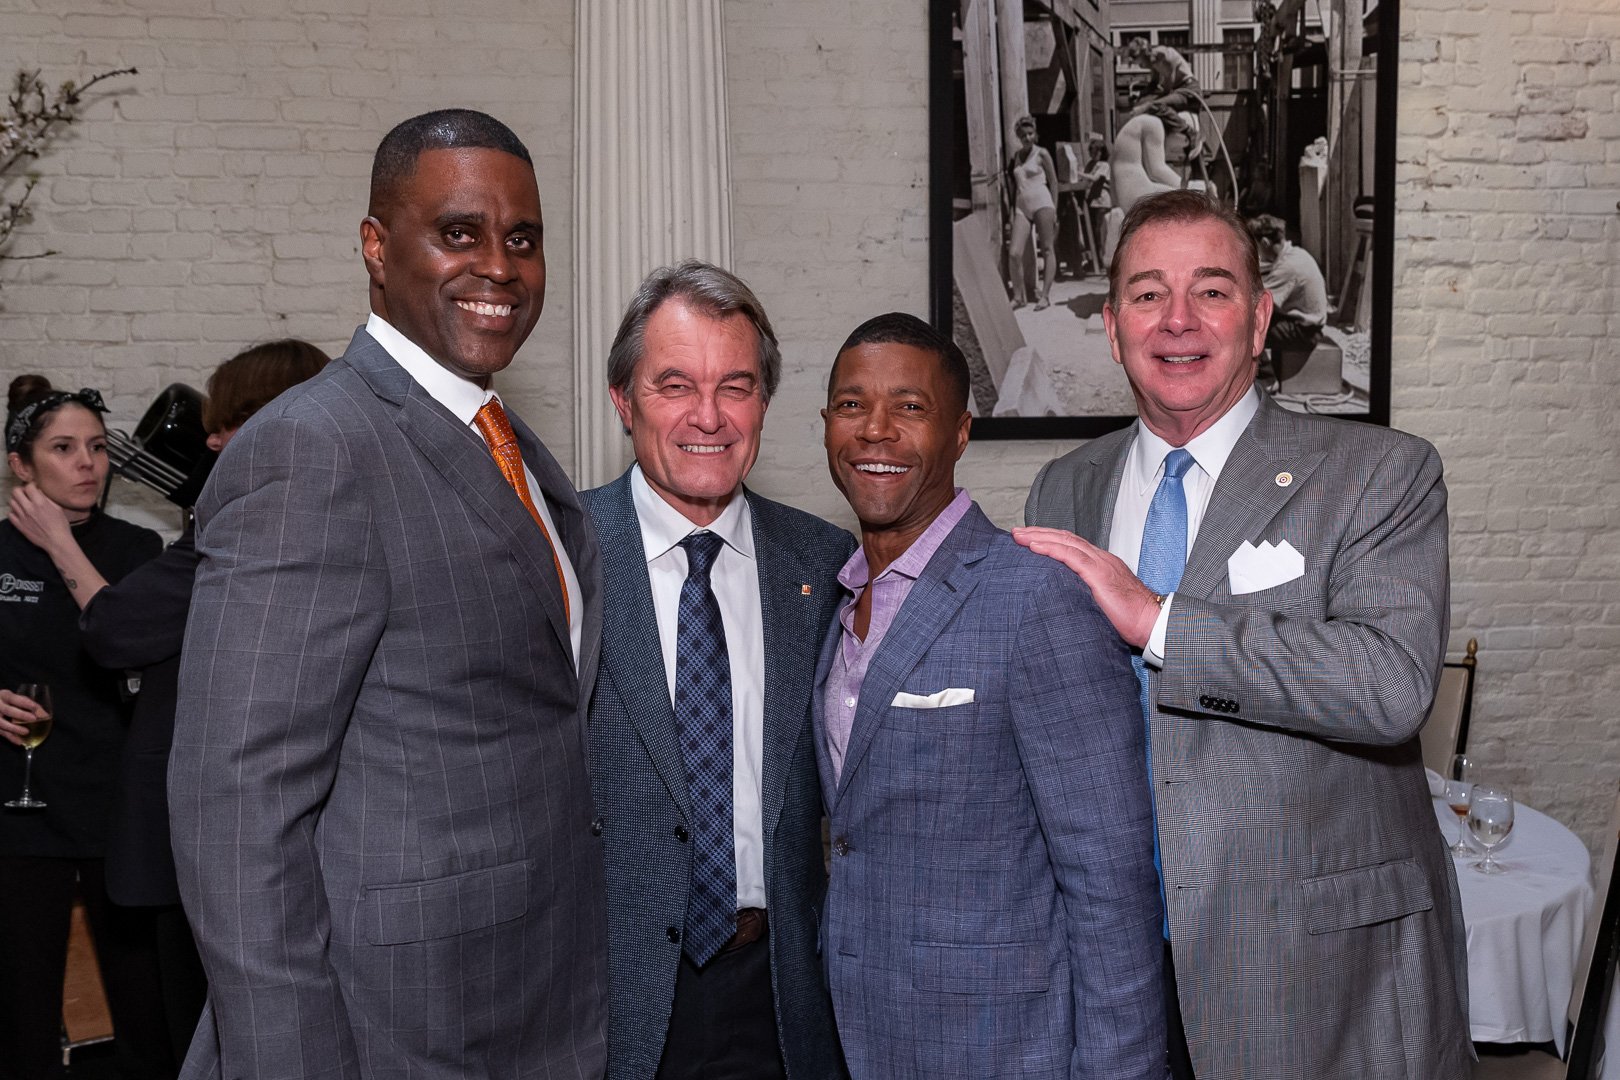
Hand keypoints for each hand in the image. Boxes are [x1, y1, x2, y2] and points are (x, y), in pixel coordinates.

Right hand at [0, 690, 42, 747]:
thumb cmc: (7, 701)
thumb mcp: (14, 698)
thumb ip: (27, 703)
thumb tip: (43, 714)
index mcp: (4, 695)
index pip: (15, 698)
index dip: (26, 703)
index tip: (36, 707)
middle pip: (8, 710)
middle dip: (21, 715)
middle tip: (33, 719)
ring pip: (2, 723)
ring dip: (15, 728)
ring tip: (26, 732)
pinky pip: (1, 732)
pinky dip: (11, 738)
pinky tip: (20, 742)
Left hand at [8, 483, 74, 554]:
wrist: (57, 541)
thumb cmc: (60, 524)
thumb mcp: (58, 508)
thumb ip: (47, 498)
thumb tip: (39, 491)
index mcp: (40, 502)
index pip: (28, 486)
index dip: (31, 485)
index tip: (34, 487)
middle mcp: (29, 508)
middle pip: (16, 492)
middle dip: (21, 490)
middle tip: (26, 493)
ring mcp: (22, 517)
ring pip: (11, 502)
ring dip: (17, 500)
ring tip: (23, 503)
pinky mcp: (19, 525)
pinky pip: (10, 514)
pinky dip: (14, 512)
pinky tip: (21, 513)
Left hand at [1011, 526, 1161, 648]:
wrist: (1152, 622)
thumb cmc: (1129, 618)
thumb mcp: (1101, 600)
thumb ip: (1084, 593)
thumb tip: (1062, 598)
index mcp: (1100, 563)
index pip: (1070, 544)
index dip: (1049, 538)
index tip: (1028, 539)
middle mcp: (1100, 558)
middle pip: (1065, 538)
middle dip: (1038, 533)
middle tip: (1016, 533)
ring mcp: (1100, 564)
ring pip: (1065, 542)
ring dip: (1039, 537)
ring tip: (1018, 537)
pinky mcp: (1099, 574)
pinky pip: (1071, 556)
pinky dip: (1051, 549)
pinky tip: (1034, 547)